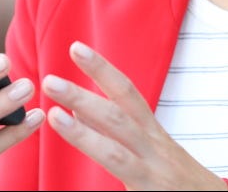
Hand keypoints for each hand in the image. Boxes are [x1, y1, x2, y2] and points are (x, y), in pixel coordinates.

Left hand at [41, 41, 226, 190]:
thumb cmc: (178, 179)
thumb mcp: (151, 149)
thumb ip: (114, 131)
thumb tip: (78, 110)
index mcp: (151, 133)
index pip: (126, 94)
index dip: (102, 70)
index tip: (76, 48)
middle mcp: (153, 149)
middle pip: (117, 116)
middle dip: (82, 97)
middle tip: (49, 81)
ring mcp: (152, 173)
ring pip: (114, 152)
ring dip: (80, 134)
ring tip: (54, 117)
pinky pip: (124, 182)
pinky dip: (102, 169)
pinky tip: (79, 168)